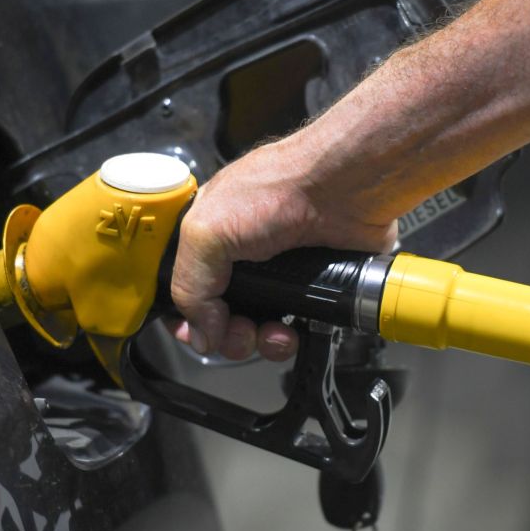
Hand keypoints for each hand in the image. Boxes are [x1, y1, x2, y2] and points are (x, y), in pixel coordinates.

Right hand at [169, 133, 396, 360]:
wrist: (345, 188)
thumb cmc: (281, 187)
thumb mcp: (209, 230)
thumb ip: (190, 284)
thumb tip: (201, 332)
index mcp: (210, 239)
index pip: (184, 289)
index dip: (186, 318)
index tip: (197, 333)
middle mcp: (241, 258)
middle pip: (219, 318)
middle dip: (228, 335)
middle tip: (241, 332)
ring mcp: (276, 275)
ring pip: (255, 330)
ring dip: (260, 342)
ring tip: (274, 333)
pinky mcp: (310, 289)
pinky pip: (291, 330)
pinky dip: (289, 339)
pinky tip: (294, 332)